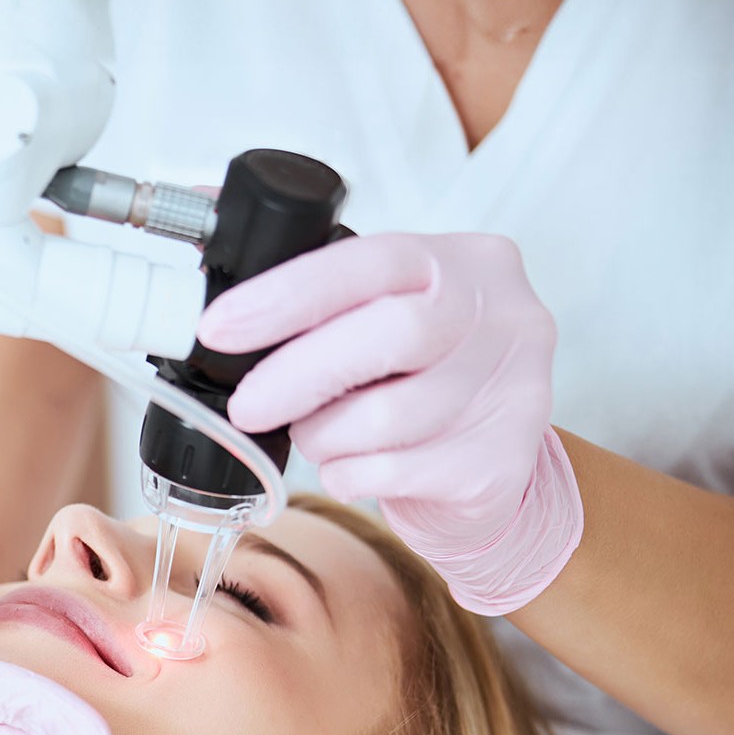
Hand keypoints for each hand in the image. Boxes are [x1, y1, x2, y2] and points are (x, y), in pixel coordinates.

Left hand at [197, 232, 582, 614]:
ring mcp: (514, 389)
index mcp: (466, 261)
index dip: (289, 294)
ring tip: (319, 436)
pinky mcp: (499, 462)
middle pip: (391, 334)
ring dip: (324, 436)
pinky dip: (348, 474)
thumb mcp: (390, 318)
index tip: (221, 327)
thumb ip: (327, 306)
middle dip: (298, 374)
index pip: (372, 260)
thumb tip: (219, 304)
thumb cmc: (421, 384)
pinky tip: (352, 467)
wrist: (488, 473)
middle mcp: (503, 316)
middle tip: (247, 406)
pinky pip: (392, 472)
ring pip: (386, 416)